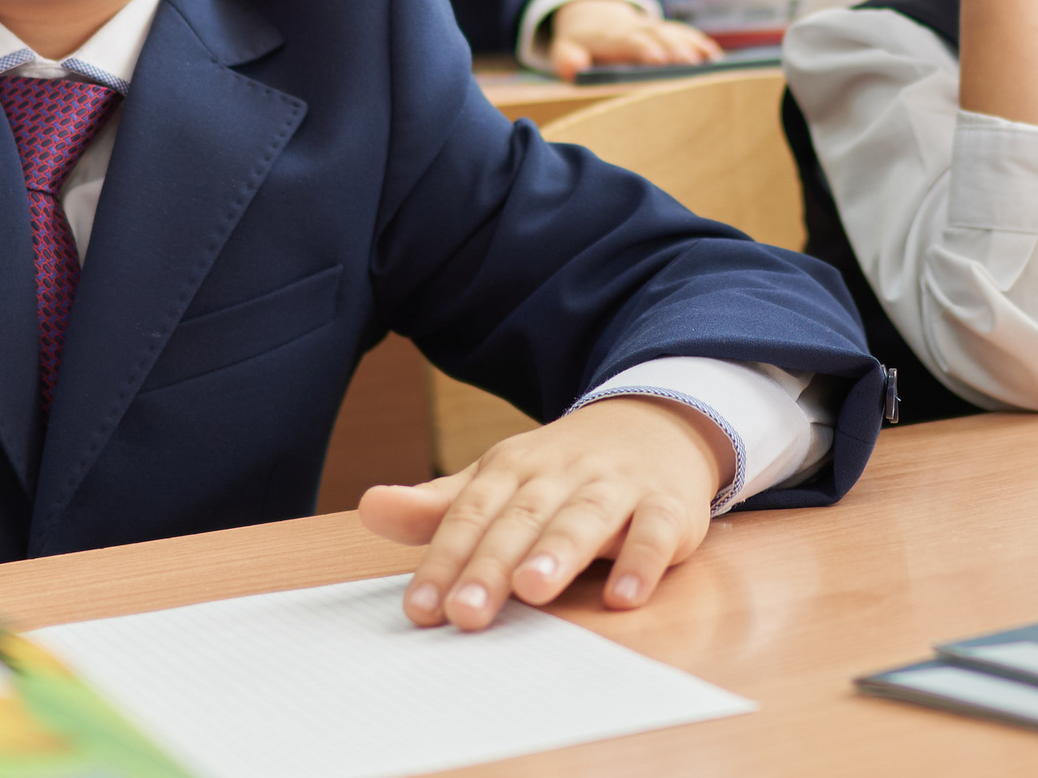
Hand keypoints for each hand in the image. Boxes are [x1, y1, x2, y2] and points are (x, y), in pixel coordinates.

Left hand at [359, 395, 727, 629]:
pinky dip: (643, 561)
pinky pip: (655, 531)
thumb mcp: (498, 481)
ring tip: (533, 589)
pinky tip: (625, 596)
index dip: (444, 561)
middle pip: (521, 520)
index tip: (420, 609)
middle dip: (492, 566)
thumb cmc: (563, 472)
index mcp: (513, 469)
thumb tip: (370, 508)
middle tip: (465, 613)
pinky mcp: (667, 506)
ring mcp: (616, 487)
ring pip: (584, 519)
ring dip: (558, 553)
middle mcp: (561, 474)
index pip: (471, 516)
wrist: (656, 424)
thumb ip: (439, 506)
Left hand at [547, 0, 719, 82]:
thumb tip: (574, 67)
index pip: (628, 40)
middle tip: (691, 64)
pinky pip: (685, 34)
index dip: (643, 48)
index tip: (658, 58)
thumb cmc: (580, 43)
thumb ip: (567, 58)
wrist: (593, 16)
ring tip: (710, 63)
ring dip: (692, 47)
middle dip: (675, 49)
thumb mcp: (564, 49)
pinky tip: (713, 57)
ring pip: (675, 35)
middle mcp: (636, 28)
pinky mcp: (666, 31)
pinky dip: (699, 44)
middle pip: (658, 37)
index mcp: (612, 35)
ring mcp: (654, 28)